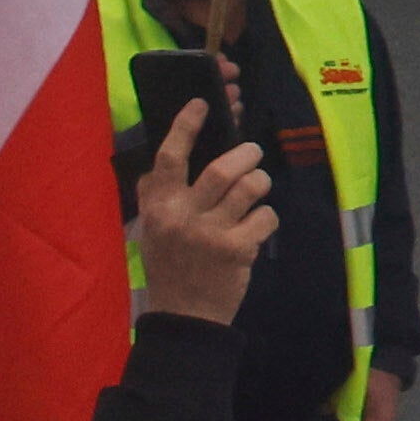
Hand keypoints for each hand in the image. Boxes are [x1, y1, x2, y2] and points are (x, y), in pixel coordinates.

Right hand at [134, 121, 278, 324]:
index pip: (170, 157)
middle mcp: (183, 217)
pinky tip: (259, 224)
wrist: (184, 317)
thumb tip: (165, 158)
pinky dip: (267, 216)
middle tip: (252, 154)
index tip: (202, 104)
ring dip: (260, 181)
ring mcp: (212, 234)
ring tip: (258, 185)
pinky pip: (265, 217)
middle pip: (223, 169)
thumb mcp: (151, 229)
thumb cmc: (170, 266)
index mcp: (159, 207)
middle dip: (246, 154)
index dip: (186, 126)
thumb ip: (156, 194)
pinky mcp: (237, 251)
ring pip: (249, 188)